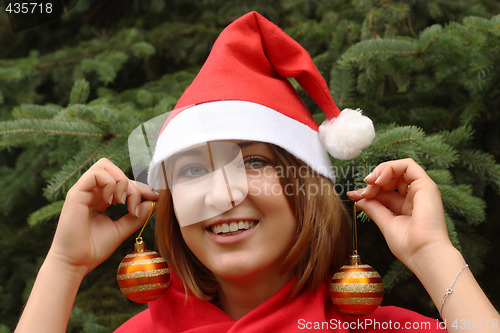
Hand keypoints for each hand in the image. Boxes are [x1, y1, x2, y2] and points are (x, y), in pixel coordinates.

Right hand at [47, 158, 157, 275]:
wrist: (75, 263)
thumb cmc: (93, 249)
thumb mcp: (121, 230)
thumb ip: (136, 216)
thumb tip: (153, 203)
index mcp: (101, 198)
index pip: (122, 181)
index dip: (140, 186)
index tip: (153, 197)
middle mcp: (91, 191)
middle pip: (115, 169)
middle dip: (132, 184)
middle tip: (133, 206)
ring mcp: (83, 190)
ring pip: (105, 165)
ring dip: (121, 181)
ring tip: (122, 203)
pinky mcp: (76, 193)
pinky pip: (96, 173)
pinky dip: (110, 184)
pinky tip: (111, 202)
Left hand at [347, 158, 452, 270]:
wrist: (423, 253)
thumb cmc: (408, 245)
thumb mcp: (385, 222)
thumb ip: (373, 208)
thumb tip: (358, 198)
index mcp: (407, 207)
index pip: (385, 192)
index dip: (368, 190)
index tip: (354, 195)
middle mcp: (415, 197)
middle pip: (391, 178)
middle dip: (373, 181)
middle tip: (363, 192)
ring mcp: (422, 190)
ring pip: (399, 168)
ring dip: (380, 172)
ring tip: (370, 183)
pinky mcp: (426, 185)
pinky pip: (408, 165)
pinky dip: (390, 168)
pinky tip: (379, 180)